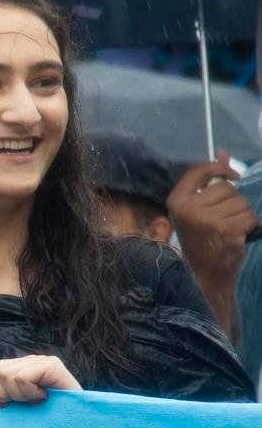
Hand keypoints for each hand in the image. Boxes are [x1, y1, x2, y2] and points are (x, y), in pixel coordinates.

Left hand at [0, 355, 80, 406]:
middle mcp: (26, 361)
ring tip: (34, 401)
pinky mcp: (52, 365)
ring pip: (6, 375)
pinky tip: (43, 398)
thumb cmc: (42, 420)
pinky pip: (22, 377)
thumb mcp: (11, 406)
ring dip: (18, 395)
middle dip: (2, 394)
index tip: (3, 406)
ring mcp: (40, 361)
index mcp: (16, 369)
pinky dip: (29, 393)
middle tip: (20, 404)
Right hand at [167, 151, 257, 278]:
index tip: (234, 175)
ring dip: (241, 214)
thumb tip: (223, 152)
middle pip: (225, 187)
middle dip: (232, 200)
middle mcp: (188, 209)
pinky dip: (249, 225)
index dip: (221, 167)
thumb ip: (209, 181)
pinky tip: (238, 236)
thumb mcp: (197, 210)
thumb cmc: (200, 241)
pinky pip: (250, 216)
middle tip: (223, 218)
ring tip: (229, 229)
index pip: (200, 170)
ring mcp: (207, 221)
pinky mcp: (225, 231)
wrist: (203, 275)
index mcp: (177, 201)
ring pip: (240, 202)